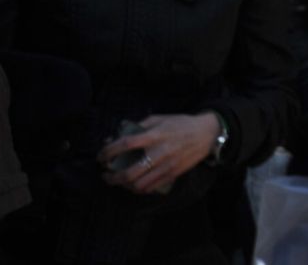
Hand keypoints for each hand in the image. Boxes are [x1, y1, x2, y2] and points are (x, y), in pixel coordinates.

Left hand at [99, 112, 220, 195]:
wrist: (206, 134)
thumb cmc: (181, 124)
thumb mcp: (161, 118)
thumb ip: (141, 126)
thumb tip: (120, 135)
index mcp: (155, 135)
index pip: (125, 144)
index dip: (109, 151)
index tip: (101, 156)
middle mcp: (159, 152)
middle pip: (129, 173)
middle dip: (112, 177)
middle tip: (106, 174)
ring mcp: (167, 166)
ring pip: (138, 184)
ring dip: (123, 185)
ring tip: (118, 180)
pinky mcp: (172, 174)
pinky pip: (150, 187)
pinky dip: (137, 188)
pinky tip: (133, 183)